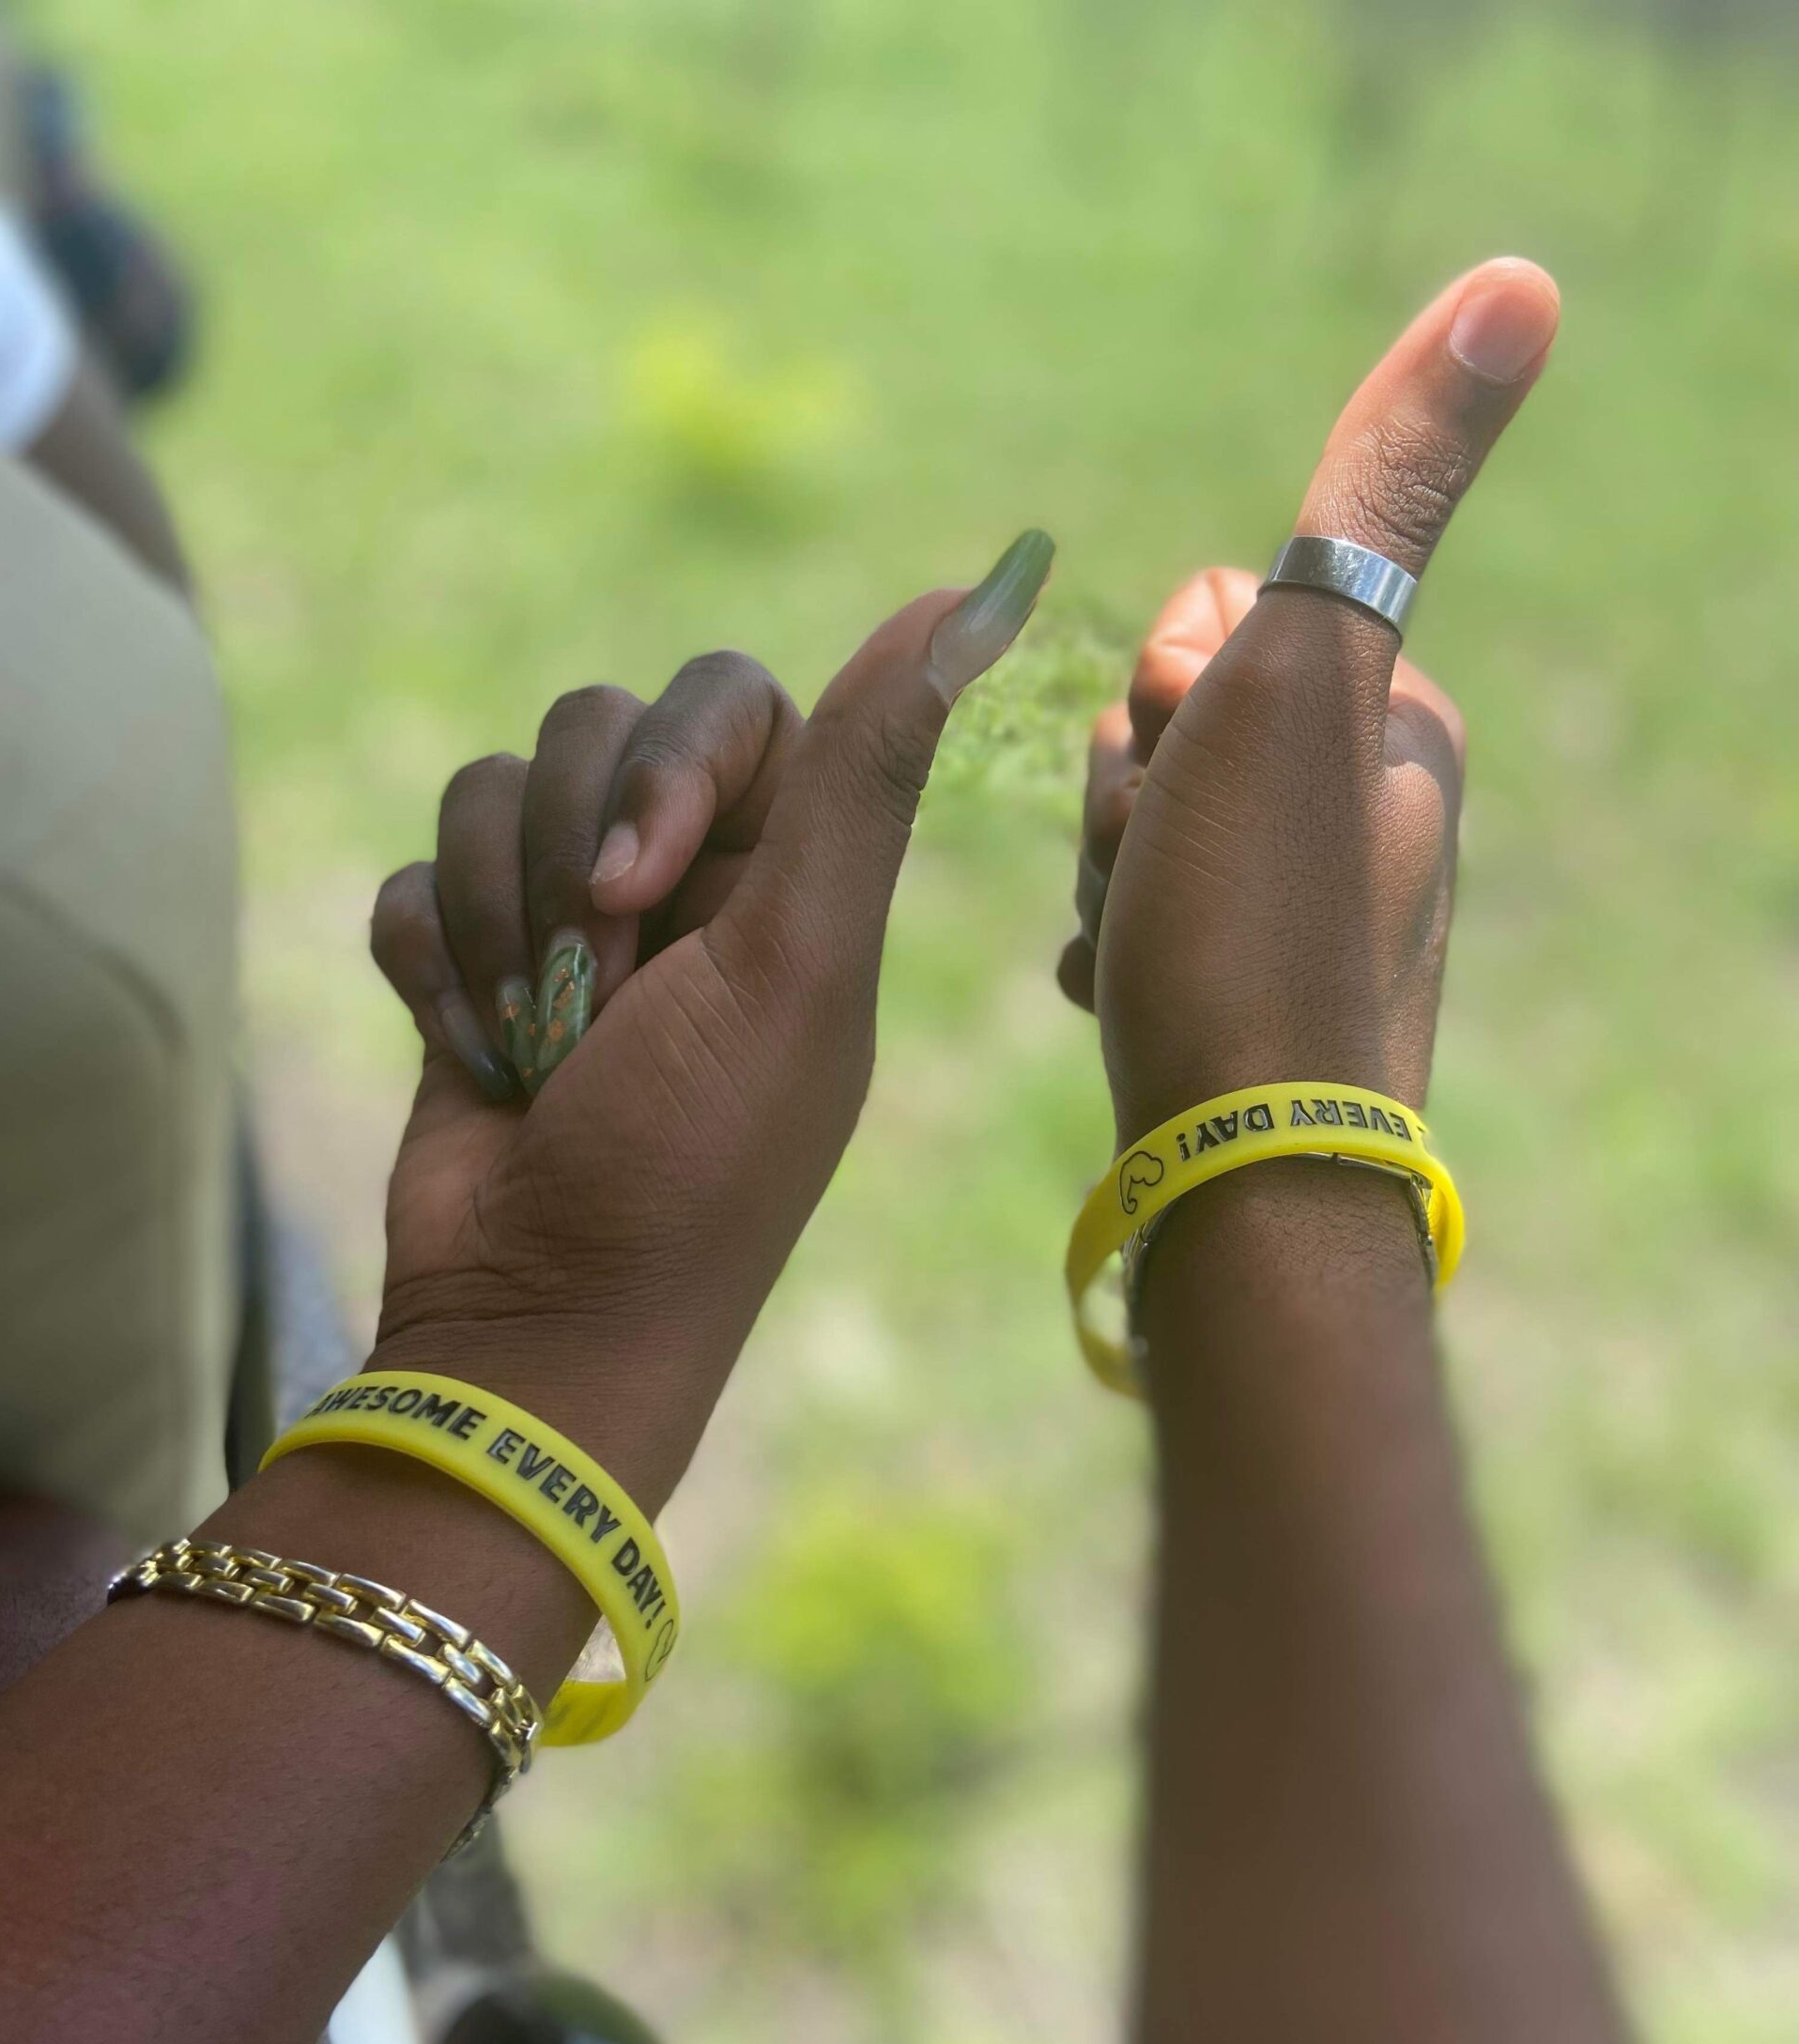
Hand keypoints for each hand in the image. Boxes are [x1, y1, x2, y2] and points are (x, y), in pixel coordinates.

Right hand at [368, 533, 1052, 1509]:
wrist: (541, 1324)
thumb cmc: (691, 1160)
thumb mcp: (800, 961)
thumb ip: (868, 773)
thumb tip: (983, 584)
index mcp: (793, 869)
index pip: (722, 695)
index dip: (663, 768)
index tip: (644, 892)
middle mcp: (690, 881)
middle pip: (590, 727)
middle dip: (570, 871)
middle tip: (600, 1004)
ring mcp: (570, 924)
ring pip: (488, 795)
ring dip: (498, 932)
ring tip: (542, 1051)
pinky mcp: (467, 966)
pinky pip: (411, 879)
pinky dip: (432, 972)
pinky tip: (477, 1062)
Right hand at [1058, 258, 1557, 1143]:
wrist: (1242, 1173)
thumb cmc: (1256, 924)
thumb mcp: (1306, 675)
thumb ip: (1390, 483)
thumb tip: (1524, 279)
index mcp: (1399, 722)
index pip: (1203, 617)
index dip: (1163, 689)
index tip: (1199, 785)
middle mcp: (1373, 808)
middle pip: (1160, 720)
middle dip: (1128, 792)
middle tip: (1168, 879)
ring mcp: (1312, 906)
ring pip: (1134, 820)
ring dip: (1110, 872)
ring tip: (1148, 950)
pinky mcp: (1255, 990)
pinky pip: (1135, 913)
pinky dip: (1115, 943)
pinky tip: (1129, 995)